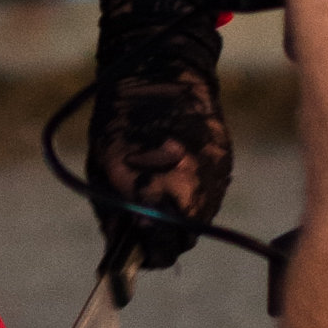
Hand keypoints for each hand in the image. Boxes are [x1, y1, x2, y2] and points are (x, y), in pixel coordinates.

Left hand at [85, 69, 232, 294]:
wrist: (161, 70)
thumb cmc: (120, 120)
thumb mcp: (102, 171)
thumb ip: (114, 216)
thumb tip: (118, 250)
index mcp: (157, 199)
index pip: (160, 251)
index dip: (146, 256)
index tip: (136, 254)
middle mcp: (192, 194)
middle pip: (184, 239)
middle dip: (164, 238)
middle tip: (146, 228)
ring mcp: (213, 178)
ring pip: (200, 217)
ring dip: (181, 216)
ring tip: (159, 195)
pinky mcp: (225, 161)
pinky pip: (209, 192)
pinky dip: (193, 192)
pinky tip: (174, 173)